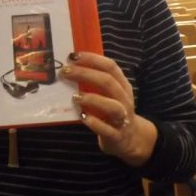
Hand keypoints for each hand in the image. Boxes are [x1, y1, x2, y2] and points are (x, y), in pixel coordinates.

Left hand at [60, 52, 156, 166]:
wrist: (130, 139)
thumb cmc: (112, 111)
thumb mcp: (109, 94)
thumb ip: (94, 82)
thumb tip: (69, 68)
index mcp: (122, 85)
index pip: (110, 66)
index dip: (92, 59)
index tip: (73, 56)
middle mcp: (124, 99)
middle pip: (108, 82)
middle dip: (86, 74)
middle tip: (66, 72)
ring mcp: (122, 118)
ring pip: (112, 106)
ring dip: (92, 99)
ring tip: (75, 97)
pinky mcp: (117, 136)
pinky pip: (107, 129)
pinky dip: (94, 123)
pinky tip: (82, 117)